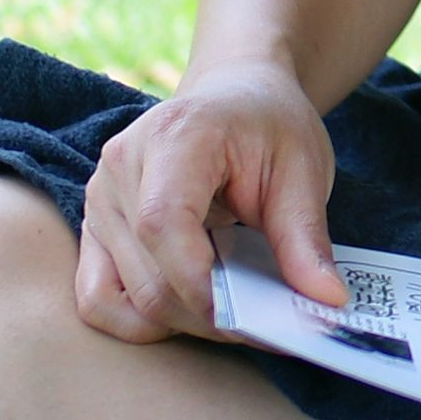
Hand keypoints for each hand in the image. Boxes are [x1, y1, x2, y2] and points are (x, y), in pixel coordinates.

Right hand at [76, 61, 345, 343]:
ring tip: (231, 310)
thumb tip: (326, 300)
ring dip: (180, 322)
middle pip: (147, 275)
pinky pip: (97, 297)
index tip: (246, 318)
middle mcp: (122, 166)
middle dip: (206, 316)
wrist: (235, 94)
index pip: (163, 224)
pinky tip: (188, 306)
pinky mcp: (94, 226)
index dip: (198, 283)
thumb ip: (307, 239)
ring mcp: (100, 197)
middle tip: (264, 325)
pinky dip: (141, 318)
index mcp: (175, 137)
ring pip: (122, 298)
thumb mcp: (303, 170)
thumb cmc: (269, 125)